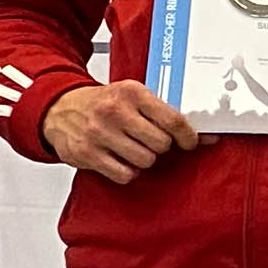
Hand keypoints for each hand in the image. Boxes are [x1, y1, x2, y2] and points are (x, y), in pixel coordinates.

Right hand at [42, 80, 196, 184]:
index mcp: (132, 93)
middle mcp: (115, 111)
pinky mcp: (87, 154)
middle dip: (160, 146)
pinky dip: (126, 171)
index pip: (174, 120)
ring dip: (143, 159)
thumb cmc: (104, 103)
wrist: (59, 108)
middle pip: (161, 144)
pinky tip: (118, 158)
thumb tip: (208, 137)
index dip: (188, 136)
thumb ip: (166, 114)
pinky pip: (125, 174)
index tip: (189, 142)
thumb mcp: (133, 97)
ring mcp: (99, 133)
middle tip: (149, 141)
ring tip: (131, 147)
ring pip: (145, 161)